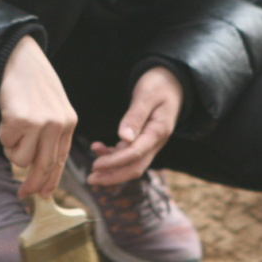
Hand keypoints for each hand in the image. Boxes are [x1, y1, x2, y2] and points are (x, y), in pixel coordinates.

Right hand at [0, 36, 76, 197]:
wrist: (19, 59)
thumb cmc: (32, 85)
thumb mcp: (52, 109)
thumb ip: (50, 135)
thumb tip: (37, 168)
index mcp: (69, 122)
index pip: (61, 160)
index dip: (51, 180)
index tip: (44, 194)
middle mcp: (58, 125)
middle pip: (44, 167)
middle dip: (32, 184)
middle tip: (23, 195)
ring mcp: (40, 123)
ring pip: (21, 159)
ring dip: (12, 148)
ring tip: (13, 127)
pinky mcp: (20, 121)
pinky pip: (6, 143)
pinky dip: (3, 134)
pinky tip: (8, 116)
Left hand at [87, 66, 183, 185]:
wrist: (171, 82)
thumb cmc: (158, 85)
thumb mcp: (146, 96)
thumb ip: (135, 116)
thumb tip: (123, 138)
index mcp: (158, 131)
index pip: (135, 154)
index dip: (114, 163)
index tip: (95, 166)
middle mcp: (155, 141)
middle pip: (135, 167)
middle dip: (113, 176)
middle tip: (91, 179)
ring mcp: (150, 142)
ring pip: (131, 164)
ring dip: (112, 170)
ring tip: (92, 171)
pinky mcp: (143, 140)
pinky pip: (129, 154)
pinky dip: (113, 155)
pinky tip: (98, 148)